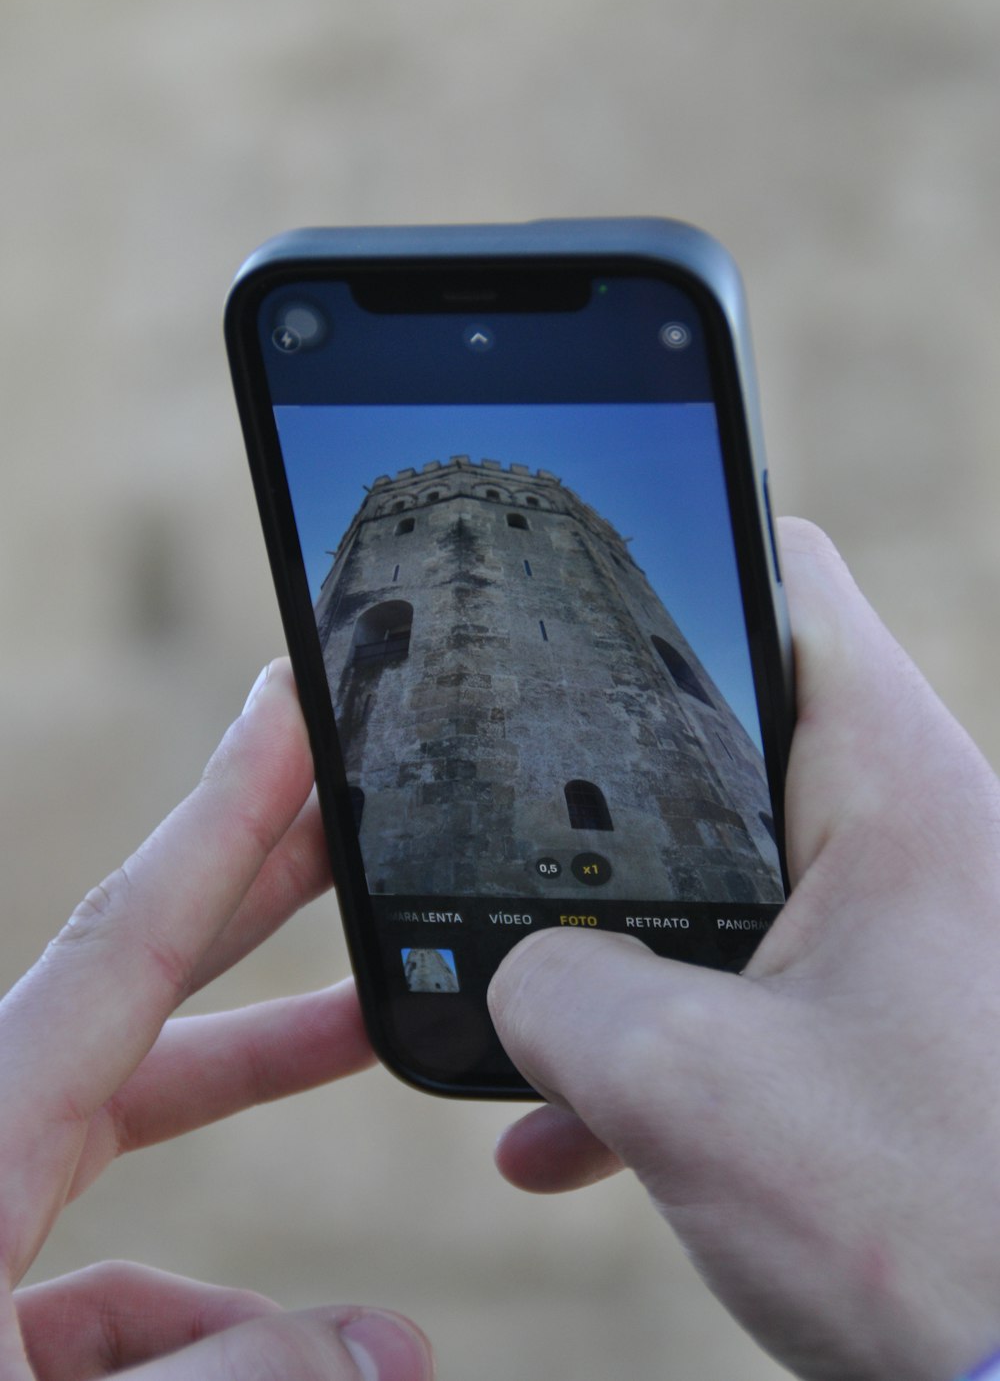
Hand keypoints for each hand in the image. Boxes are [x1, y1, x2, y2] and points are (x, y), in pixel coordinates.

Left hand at [1, 661, 431, 1380]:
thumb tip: (378, 1351)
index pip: (124, 940)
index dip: (223, 815)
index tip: (289, 708)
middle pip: (142, 987)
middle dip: (259, 893)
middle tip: (354, 821)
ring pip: (138, 1136)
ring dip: (263, 1126)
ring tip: (385, 1141)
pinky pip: (113, 1298)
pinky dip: (218, 1320)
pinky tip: (310, 1361)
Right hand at [490, 519, 999, 1380]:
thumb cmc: (935, 1223)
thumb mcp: (687, 1088)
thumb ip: (559, 992)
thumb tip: (516, 973)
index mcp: (887, 785)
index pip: (784, 578)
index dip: (667, 554)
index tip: (559, 597)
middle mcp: (906, 830)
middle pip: (727, 732)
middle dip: (600, 796)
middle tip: (502, 835)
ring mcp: (901, 922)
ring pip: (725, 872)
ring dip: (620, 941)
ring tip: (524, 1022)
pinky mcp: (889, 1012)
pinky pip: (754, 976)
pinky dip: (666, 1030)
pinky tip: (572, 1130)